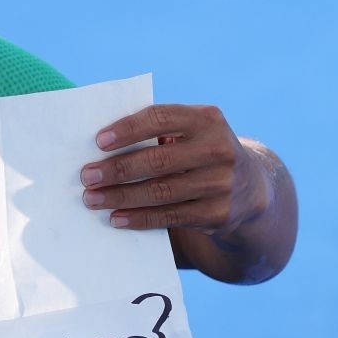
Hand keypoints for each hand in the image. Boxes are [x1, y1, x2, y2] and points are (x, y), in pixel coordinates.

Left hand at [79, 105, 270, 234]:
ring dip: (121, 197)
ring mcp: (221, 183)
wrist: (250, 186)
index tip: (98, 141)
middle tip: (87, 176)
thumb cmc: (197, 150)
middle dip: (118, 169)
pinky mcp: (218, 214)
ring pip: (161, 192)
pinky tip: (116, 218)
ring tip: (92, 199)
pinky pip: (170, 216)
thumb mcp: (189, 131)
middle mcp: (219, 149)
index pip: (161, 118)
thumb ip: (156, 131)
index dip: (128, 129)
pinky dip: (139, 218)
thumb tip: (99, 146)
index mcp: (207, 119)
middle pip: (158, 160)